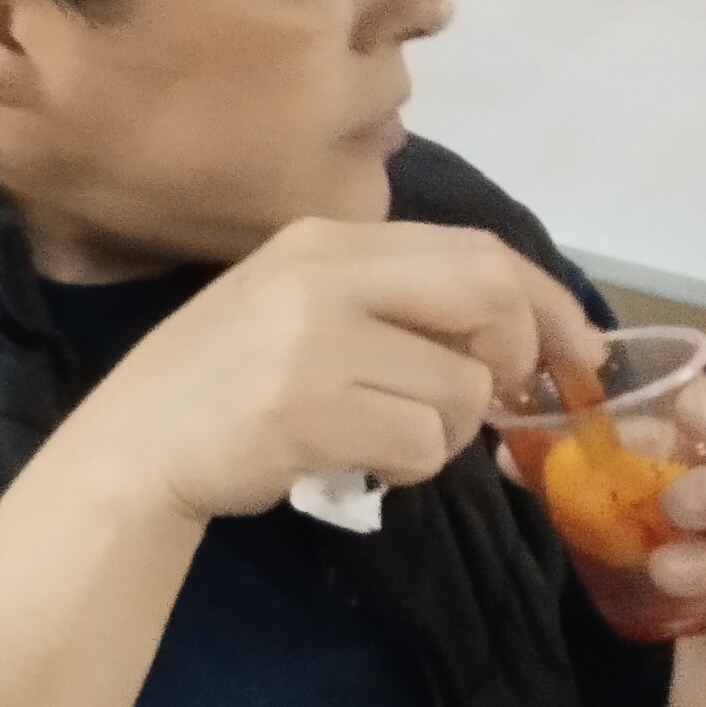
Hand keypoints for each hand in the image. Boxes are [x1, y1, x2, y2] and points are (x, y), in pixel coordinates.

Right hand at [59, 220, 599, 528]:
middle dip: (516, 356)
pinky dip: (409, 466)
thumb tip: (514, 331)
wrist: (130, 447)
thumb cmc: (220, 381)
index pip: (475, 248)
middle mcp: (319, 274)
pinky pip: (421, 444)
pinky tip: (357, 461)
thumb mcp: (297, 307)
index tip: (575, 350)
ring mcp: (311, 341)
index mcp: (321, 240)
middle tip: (492, 398)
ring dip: (448, 432)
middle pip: (488, 294)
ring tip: (386, 437)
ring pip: (461, 389)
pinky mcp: (308, 411)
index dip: (545, 299)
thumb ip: (390, 299)